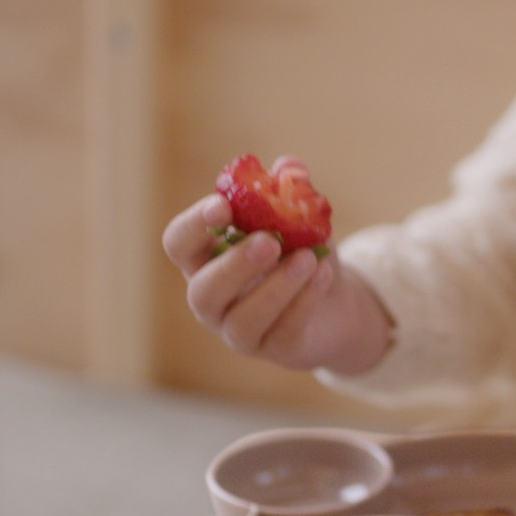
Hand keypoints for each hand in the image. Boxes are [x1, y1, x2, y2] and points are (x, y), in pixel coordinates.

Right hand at [162, 160, 391, 372]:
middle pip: (203, 290)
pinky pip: (284, 331)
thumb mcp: (301, 219)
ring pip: (243, 319)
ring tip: (308, 259)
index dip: (194, 225)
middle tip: (269, 241)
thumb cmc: (302, 255)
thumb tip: (289, 166)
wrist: (337, 304)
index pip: (179, 244)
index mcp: (205, 259)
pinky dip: (304, 301)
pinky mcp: (276, 350)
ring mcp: (240, 331)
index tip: (222, 206)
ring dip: (276, 287)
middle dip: (234, 265)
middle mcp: (213, 299)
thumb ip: (292, 192)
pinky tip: (324, 274)